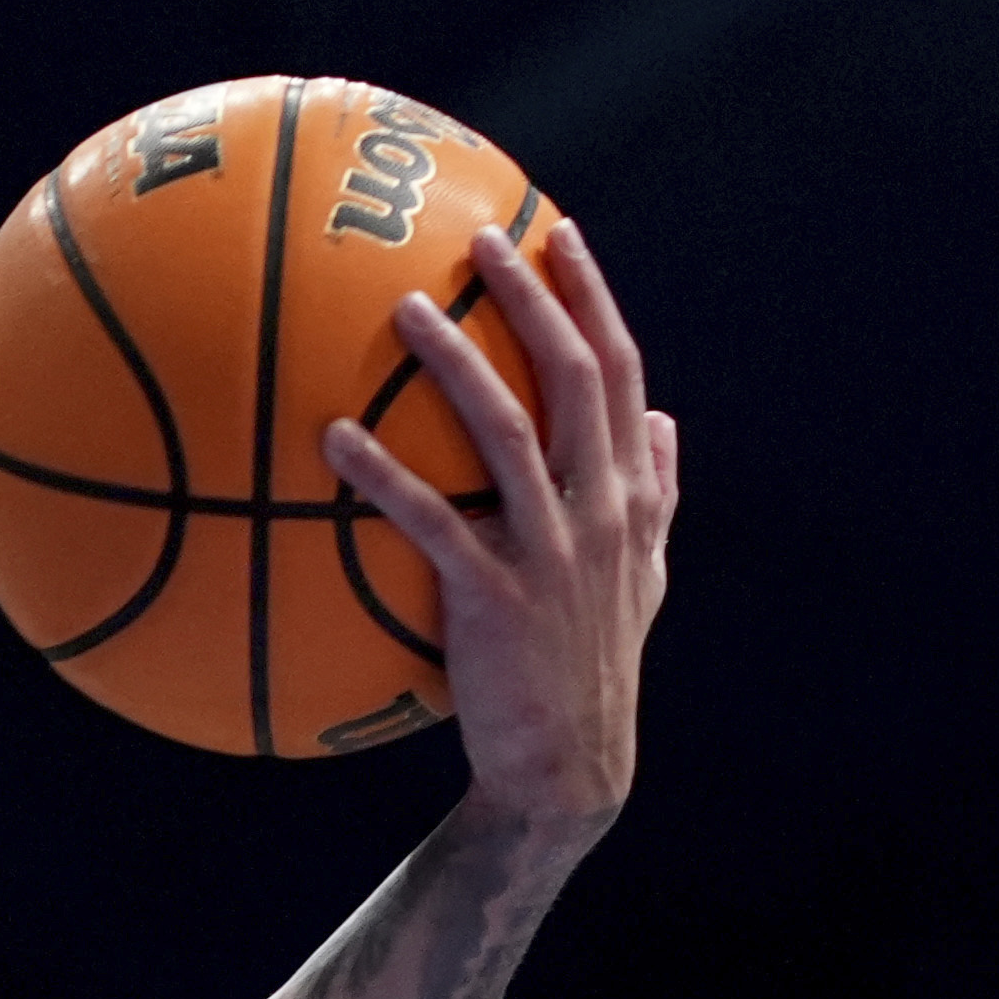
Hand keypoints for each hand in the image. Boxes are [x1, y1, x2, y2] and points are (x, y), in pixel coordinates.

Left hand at [323, 217, 675, 825]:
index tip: (560, 235)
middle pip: (575, 378)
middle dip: (533, 300)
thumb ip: (660, 492)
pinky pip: (432, 523)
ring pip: (511, 433)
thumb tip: (666, 420)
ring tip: (405, 310)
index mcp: (633, 493)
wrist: (572, 763)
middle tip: (480, 239)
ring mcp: (554, 551)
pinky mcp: (496, 598)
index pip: (620, 371)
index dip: (593, 298)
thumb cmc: (592, 662)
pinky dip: (383, 477)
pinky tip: (332, 440)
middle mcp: (604, 508)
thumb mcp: (645, 573)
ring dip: (457, 366)